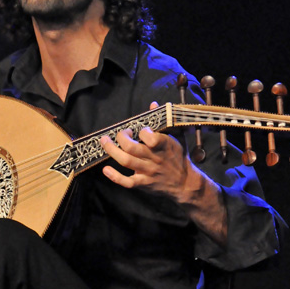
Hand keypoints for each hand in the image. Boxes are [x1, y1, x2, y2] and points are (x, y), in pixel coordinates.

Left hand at [100, 102, 226, 243]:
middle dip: (121, 137)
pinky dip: (115, 177)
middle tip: (121, 133)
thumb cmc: (179, 157)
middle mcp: (155, 158)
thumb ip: (163, 121)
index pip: (150, 137)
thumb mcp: (176, 137)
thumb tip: (153, 104)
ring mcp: (148, 172)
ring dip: (112, 150)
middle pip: (132, 148)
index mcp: (164, 146)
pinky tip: (106, 170)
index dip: (143, 131)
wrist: (185, 183)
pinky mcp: (143, 183)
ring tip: (104, 141)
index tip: (140, 130)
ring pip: (126, 161)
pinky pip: (127, 182)